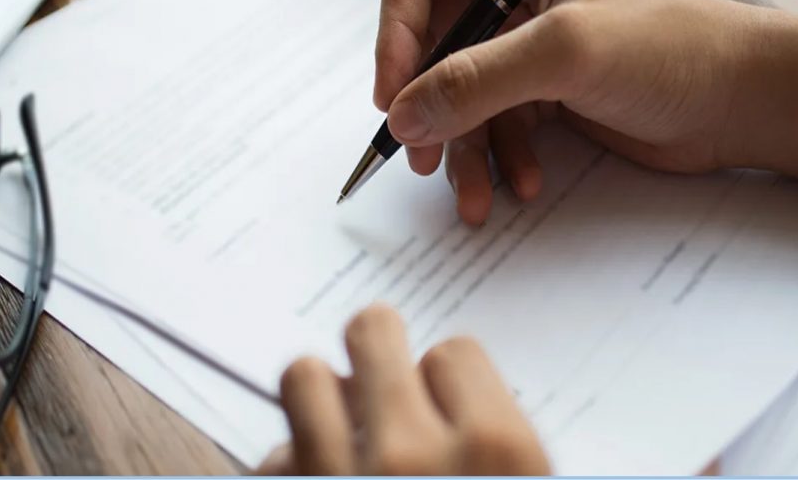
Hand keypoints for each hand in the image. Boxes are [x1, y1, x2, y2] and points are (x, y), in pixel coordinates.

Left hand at [256, 304, 550, 474]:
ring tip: (338, 426)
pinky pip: (273, 457)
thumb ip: (494, 434)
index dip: (447, 381)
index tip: (445, 406)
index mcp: (498, 452)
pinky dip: (293, 465)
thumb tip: (441, 384)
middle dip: (377, 352)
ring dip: (321, 398)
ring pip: (306, 375)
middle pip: (372, 332)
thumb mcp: (524, 479)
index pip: (454, 353)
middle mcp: (414, 457)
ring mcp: (341, 478)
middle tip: (380, 381)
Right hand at [374, 0, 797, 221]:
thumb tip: (402, 116)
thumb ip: (477, 79)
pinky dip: (499, 157)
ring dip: (462, 147)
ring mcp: (524, 37)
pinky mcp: (538, 86)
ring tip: (472, 195)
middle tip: (420, 155)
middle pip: (432, 41)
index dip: (396, 33)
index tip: (392, 95)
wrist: (740, 104)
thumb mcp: (566, 52)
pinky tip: (522, 183)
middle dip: (428, 104)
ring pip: (458, 92)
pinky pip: (491, 121)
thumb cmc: (673, 48)